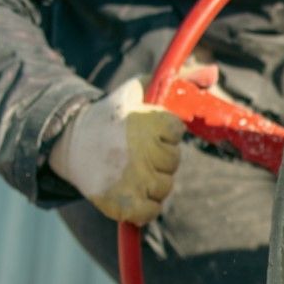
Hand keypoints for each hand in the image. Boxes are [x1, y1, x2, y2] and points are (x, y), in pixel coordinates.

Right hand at [49, 78, 183, 225]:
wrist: (69, 141)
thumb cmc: (113, 115)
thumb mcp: (141, 89)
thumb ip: (181, 80)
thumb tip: (214, 72)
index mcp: (146, 121)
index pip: (176, 132)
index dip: (163, 132)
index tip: (144, 129)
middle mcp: (140, 150)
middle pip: (173, 161)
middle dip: (158, 157)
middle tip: (135, 151)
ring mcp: (132, 178)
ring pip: (165, 187)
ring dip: (152, 181)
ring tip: (130, 169)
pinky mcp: (122, 202)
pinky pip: (151, 211)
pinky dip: (145, 206)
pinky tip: (132, 191)